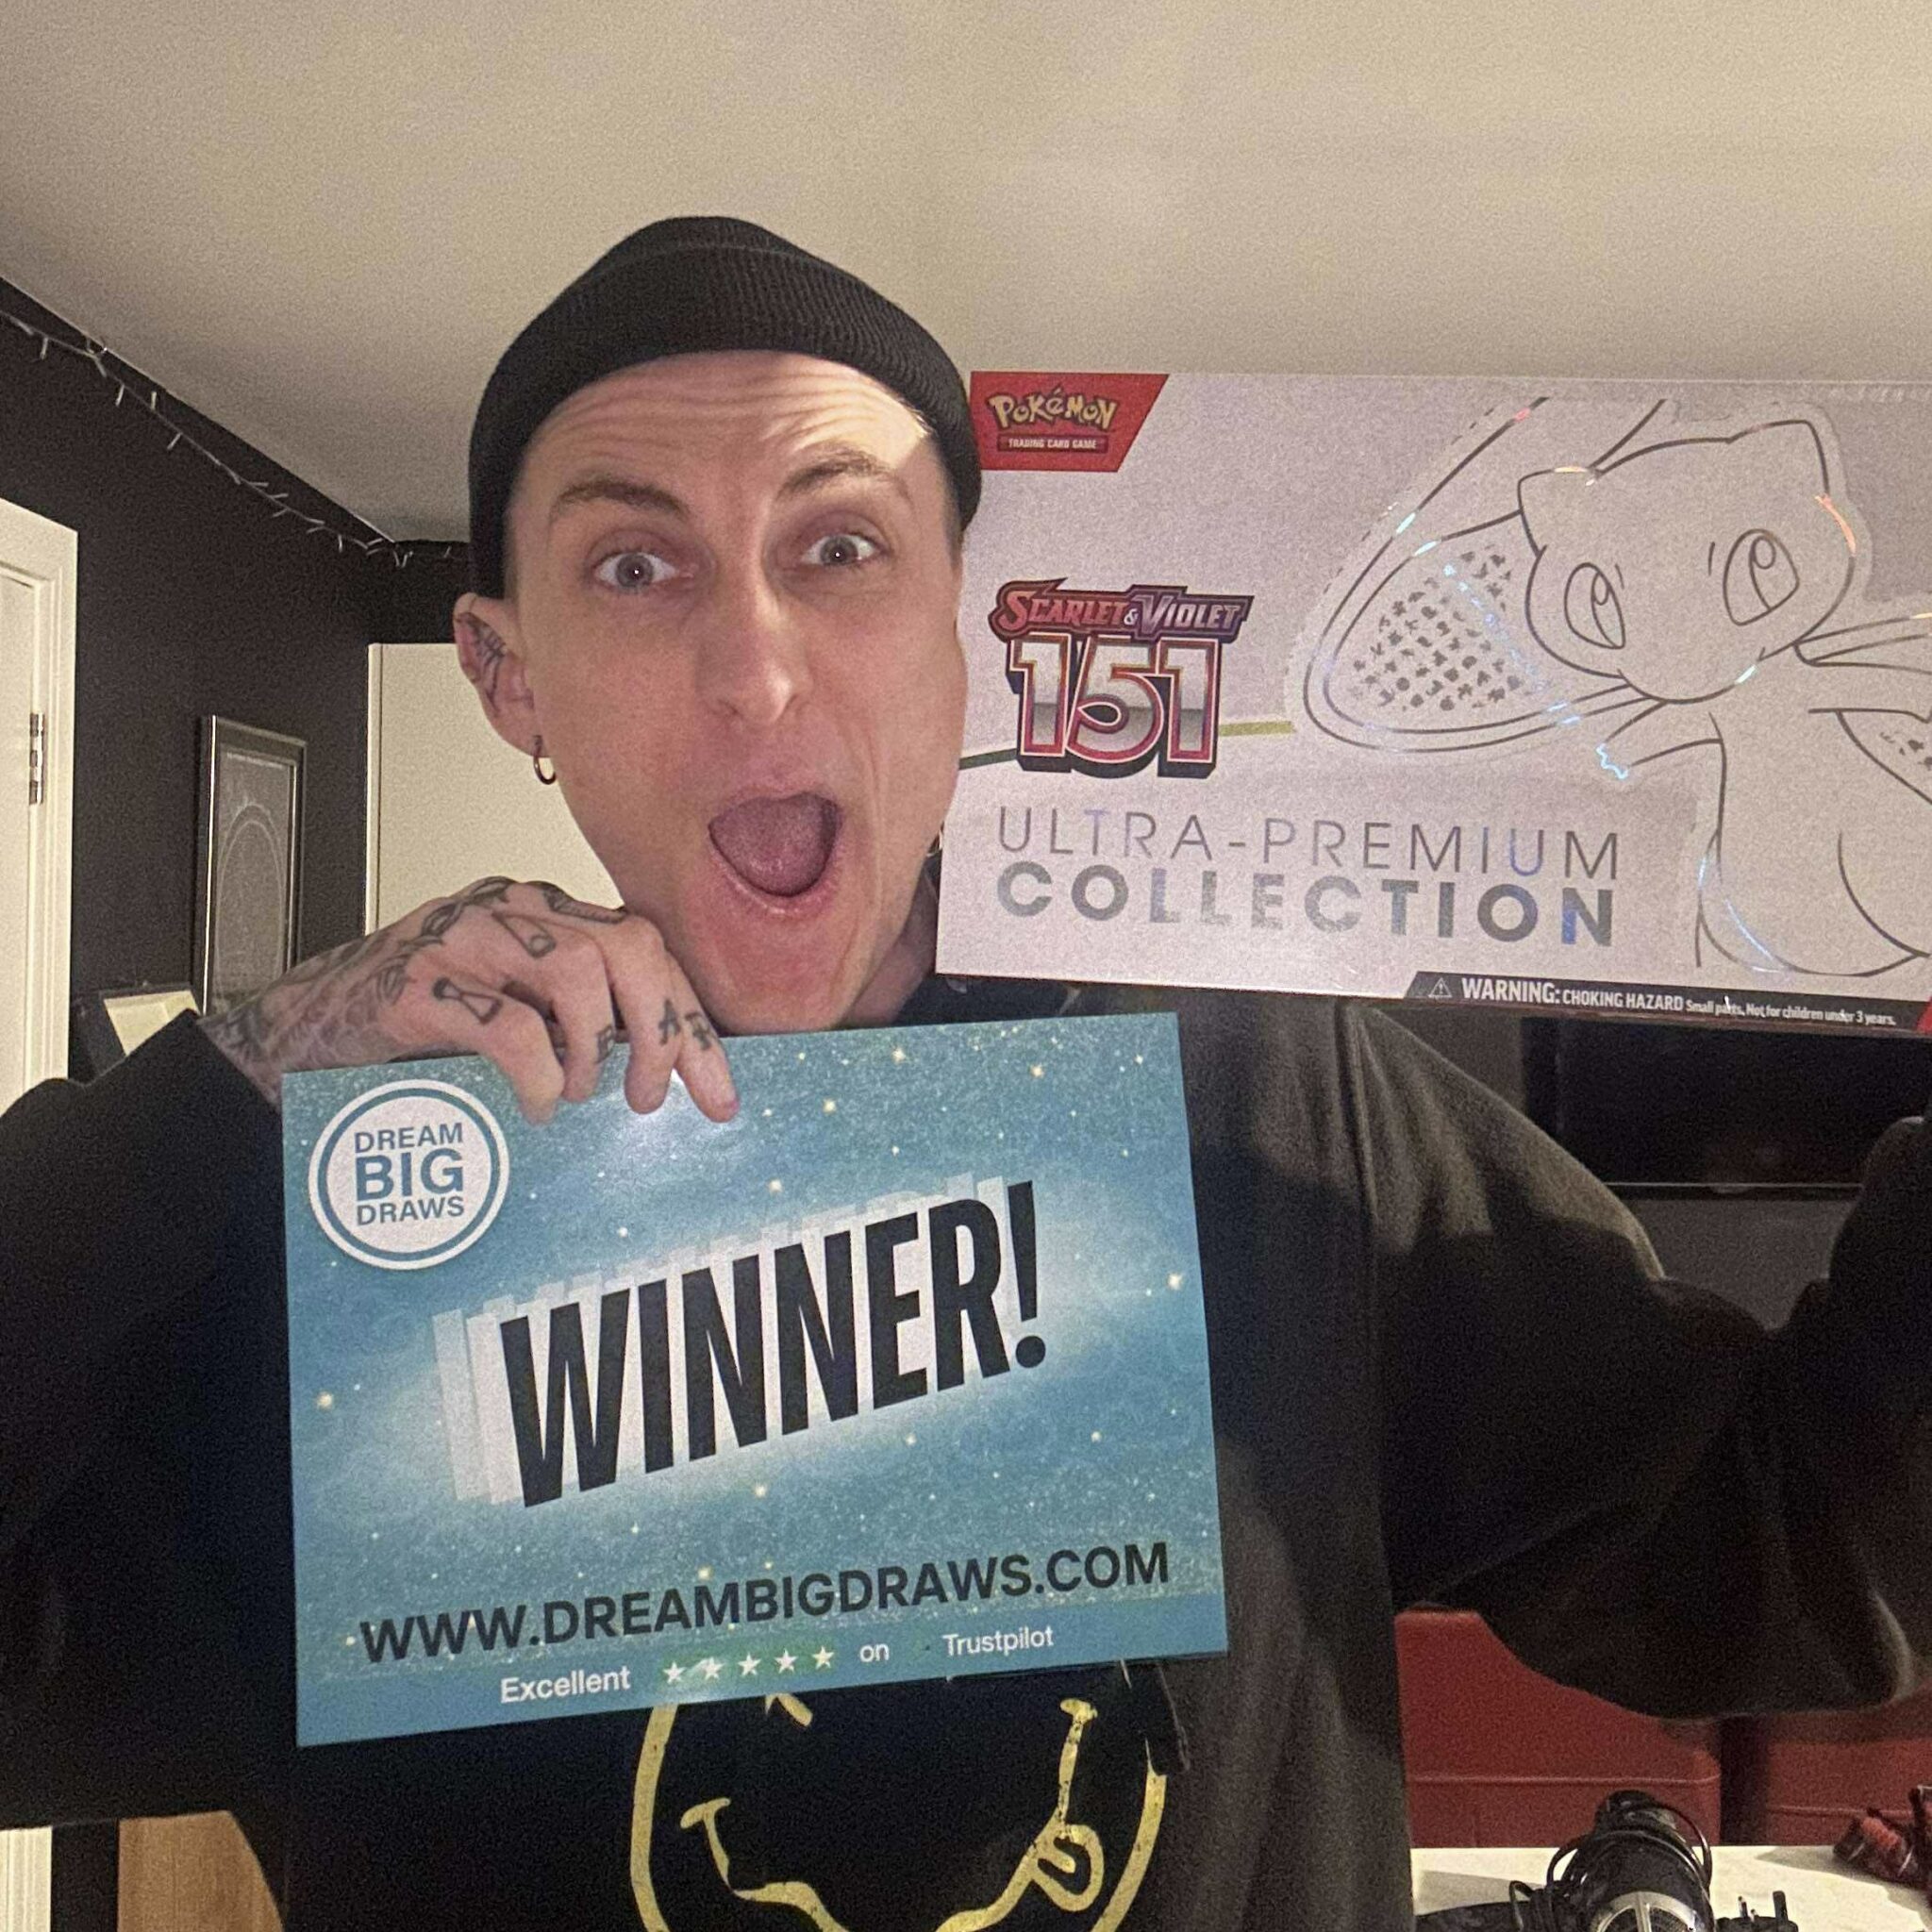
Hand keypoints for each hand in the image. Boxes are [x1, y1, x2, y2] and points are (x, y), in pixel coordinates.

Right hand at [199, 877, 736, 1124]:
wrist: (304, 1029)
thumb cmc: (420, 1026)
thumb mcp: (512, 1007)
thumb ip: (577, 1019)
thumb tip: (662, 1076)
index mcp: (545, 912)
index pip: (647, 948)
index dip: (690, 1022)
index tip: (720, 1092)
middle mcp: (511, 911)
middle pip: (628, 948)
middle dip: (659, 1031)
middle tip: (647, 1099)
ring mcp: (463, 940)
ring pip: (577, 973)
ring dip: (595, 1050)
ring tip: (578, 1095)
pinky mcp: (417, 984)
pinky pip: (507, 1024)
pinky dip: (538, 1075)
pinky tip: (535, 1105)